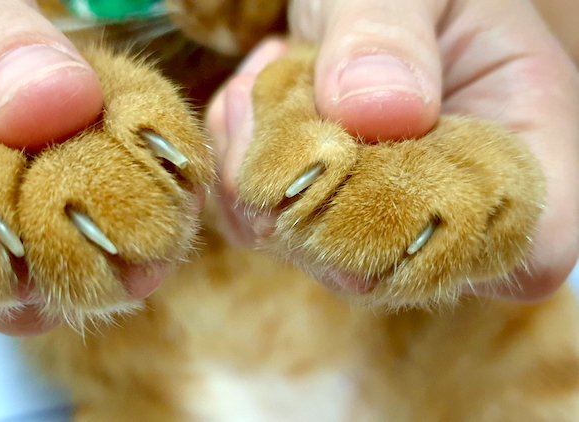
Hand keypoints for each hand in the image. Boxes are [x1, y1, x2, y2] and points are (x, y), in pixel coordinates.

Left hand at [208, 0, 578, 300]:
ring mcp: (380, 216)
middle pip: (389, 271)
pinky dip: (239, 169)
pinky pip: (262, 226)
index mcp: (519, 147)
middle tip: (285, 88)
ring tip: (268, 76)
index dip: (445, 245)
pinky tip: (249, 98)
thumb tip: (378, 111)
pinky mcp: (321, 212)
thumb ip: (392, 34)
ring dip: (263, 172)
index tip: (357, 163)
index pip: (530, 256)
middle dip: (312, 194)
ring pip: (309, 253)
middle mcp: (452, 203)